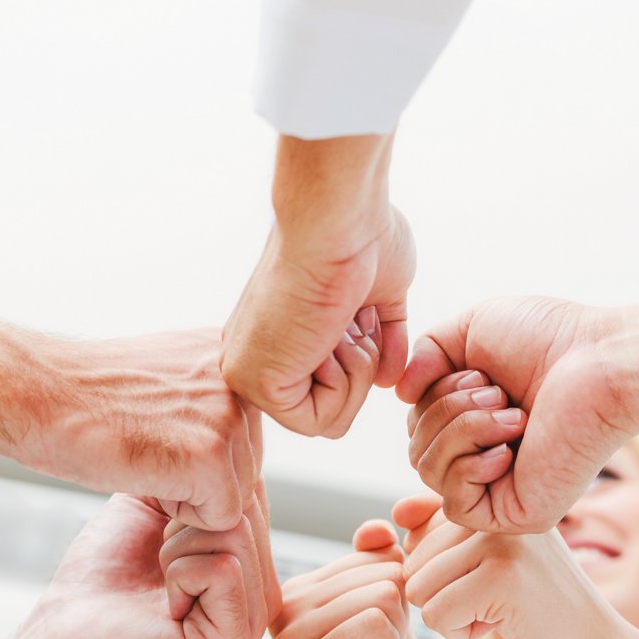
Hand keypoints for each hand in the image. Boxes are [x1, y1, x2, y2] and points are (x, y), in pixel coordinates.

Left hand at [10, 486, 279, 638]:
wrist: (63, 628)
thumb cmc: (103, 570)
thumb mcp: (160, 504)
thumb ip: (203, 476)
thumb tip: (236, 438)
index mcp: (253, 567)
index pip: (248, 492)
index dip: (192, 497)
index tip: (160, 537)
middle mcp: (263, 597)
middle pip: (244, 509)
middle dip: (184, 522)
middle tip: (155, 564)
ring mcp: (252, 624)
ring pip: (234, 532)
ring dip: (176, 548)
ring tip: (158, 582)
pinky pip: (222, 567)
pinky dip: (177, 572)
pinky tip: (163, 605)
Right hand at [12, 327, 261, 531]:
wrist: (34, 392)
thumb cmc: (88, 394)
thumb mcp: (168, 374)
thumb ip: (212, 393)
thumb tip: (240, 429)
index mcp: (237, 355)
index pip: (246, 436)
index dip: (197, 451)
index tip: (154, 427)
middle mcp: (244, 379)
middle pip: (248, 467)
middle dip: (199, 475)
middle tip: (145, 443)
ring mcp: (230, 416)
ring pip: (237, 494)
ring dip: (188, 493)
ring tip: (142, 453)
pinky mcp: (211, 457)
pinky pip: (219, 518)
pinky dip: (178, 512)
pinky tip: (141, 472)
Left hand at [222, 136, 414, 438]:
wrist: (340, 216)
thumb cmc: (362, 236)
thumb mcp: (380, 294)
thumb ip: (382, 339)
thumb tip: (388, 381)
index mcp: (277, 335)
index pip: (331, 388)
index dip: (366, 357)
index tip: (358, 310)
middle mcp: (256, 356)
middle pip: (332, 410)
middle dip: (363, 366)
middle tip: (351, 317)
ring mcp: (250, 372)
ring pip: (330, 421)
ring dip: (358, 372)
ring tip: (342, 323)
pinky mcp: (255, 383)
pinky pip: (321, 422)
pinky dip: (345, 383)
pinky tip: (330, 337)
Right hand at [271, 521, 426, 638]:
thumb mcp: (387, 606)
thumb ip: (378, 561)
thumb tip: (377, 529)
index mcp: (296, 590)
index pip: (372, 553)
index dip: (393, 596)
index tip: (367, 638)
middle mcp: (283, 608)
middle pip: (379, 571)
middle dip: (397, 615)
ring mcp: (290, 637)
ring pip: (383, 594)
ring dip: (395, 636)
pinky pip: (379, 623)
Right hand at [397, 294, 638, 532]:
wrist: (603, 363)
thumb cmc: (550, 339)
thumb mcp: (468, 330)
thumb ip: (424, 354)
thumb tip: (400, 393)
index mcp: (476, 419)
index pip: (417, 424)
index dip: (432, 395)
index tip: (478, 371)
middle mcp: (485, 456)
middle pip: (416, 447)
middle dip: (446, 410)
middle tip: (497, 391)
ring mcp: (498, 488)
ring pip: (428, 471)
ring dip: (462, 429)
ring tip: (511, 412)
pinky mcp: (514, 514)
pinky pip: (454, 502)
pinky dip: (470, 465)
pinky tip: (510, 445)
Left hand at [398, 494, 626, 638]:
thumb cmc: (538, 612)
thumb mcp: (489, 561)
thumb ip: (441, 532)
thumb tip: (396, 513)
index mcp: (494, 499)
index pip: (418, 527)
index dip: (441, 570)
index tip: (488, 578)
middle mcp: (497, 510)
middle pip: (412, 561)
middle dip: (444, 595)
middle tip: (500, 601)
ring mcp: (501, 540)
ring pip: (418, 587)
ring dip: (451, 615)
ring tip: (501, 611)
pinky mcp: (502, 579)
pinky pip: (435, 614)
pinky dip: (461, 634)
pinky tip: (503, 627)